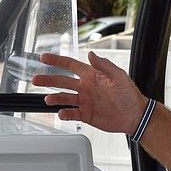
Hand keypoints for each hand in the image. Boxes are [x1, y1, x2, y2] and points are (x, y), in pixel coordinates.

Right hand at [31, 51, 147, 134]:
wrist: (134, 115)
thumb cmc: (129, 94)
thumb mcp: (118, 76)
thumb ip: (104, 66)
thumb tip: (91, 54)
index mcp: (91, 75)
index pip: (70, 65)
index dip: (57, 61)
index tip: (44, 57)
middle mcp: (85, 87)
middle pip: (62, 81)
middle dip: (48, 80)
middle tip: (35, 79)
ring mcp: (84, 101)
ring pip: (64, 98)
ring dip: (54, 98)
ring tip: (47, 99)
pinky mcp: (86, 115)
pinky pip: (71, 114)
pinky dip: (64, 114)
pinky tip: (61, 113)